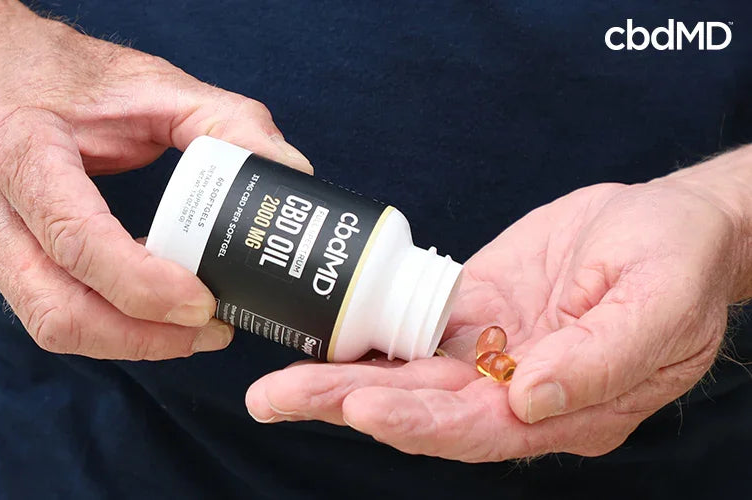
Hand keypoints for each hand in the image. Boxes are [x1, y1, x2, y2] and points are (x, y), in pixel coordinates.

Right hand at [0, 5, 311, 359]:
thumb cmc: (61, 76)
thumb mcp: (146, 82)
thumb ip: (223, 119)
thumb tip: (289, 171)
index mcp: (19, 153)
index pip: (77, 241)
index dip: (143, 285)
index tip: (203, 301)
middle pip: (58, 309)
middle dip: (142, 336)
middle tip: (211, 329)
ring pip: (51, 326)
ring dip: (128, 343)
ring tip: (192, 332)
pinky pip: (50, 315)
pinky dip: (107, 327)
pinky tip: (153, 314)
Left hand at [246, 151, 750, 460]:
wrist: (667, 225)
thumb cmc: (676, 264)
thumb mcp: (659, 304)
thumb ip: (601, 359)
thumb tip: (529, 397)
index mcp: (569, 407)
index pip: (482, 429)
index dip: (422, 422)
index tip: (364, 405)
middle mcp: (518, 392)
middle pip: (423, 409)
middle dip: (347, 404)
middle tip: (275, 399)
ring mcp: (490, 353)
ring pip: (406, 375)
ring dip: (339, 377)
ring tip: (274, 385)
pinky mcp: (471, 312)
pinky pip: (411, 329)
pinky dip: (365, 336)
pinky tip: (318, 336)